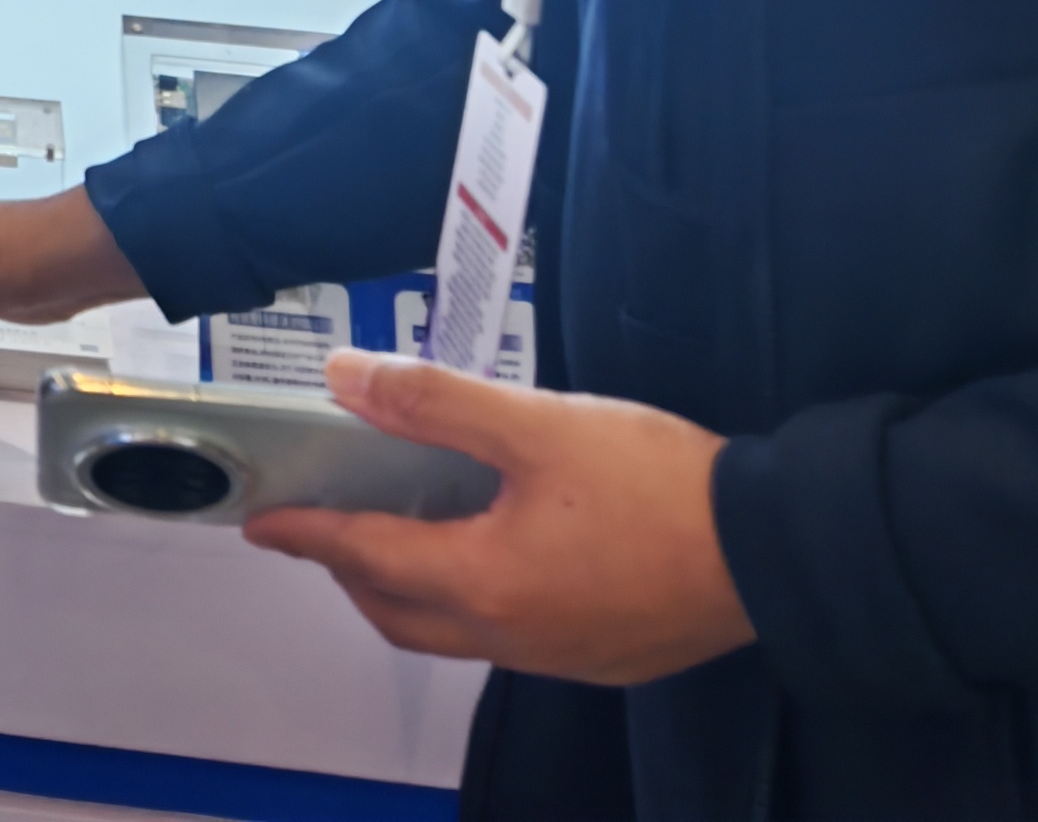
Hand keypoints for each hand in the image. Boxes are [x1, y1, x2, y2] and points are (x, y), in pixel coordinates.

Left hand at [243, 351, 753, 685]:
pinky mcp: (603, 657)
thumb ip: (434, 404)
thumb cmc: (656, 485)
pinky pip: (506, 637)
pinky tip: (489, 555)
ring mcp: (559, 656)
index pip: (366, 556)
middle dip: (350, 571)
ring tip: (397, 533)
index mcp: (483, 582)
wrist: (774, 551)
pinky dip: (468, 600)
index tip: (263, 522)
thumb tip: (344, 379)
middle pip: (399, 612)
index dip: (309, 533)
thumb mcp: (536, 426)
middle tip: (325, 525)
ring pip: (452, 631)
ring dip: (408, 589)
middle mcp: (511, 636)